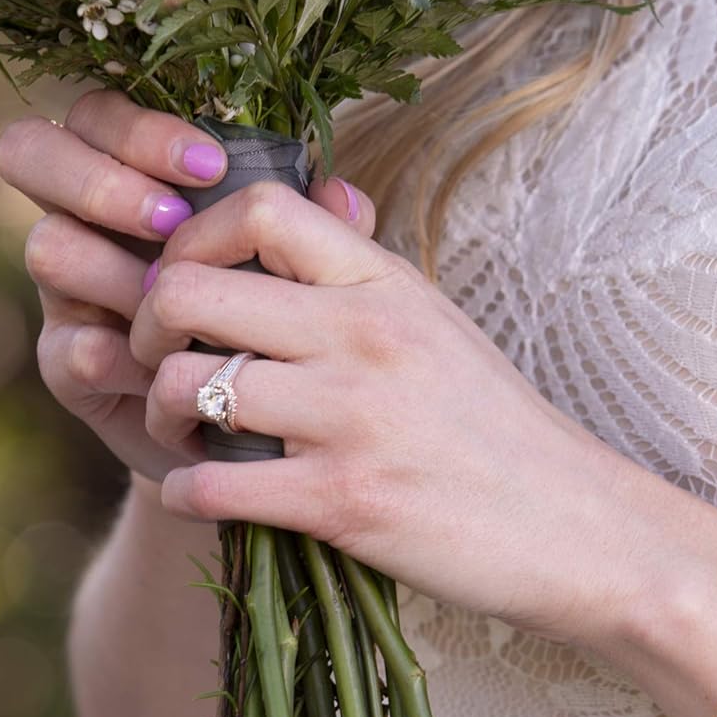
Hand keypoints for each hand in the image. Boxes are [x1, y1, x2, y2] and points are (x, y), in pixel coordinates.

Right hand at [0, 91, 371, 484]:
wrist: (262, 420)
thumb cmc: (283, 318)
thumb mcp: (308, 264)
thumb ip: (322, 223)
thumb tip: (340, 192)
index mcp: (141, 177)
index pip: (100, 116)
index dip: (139, 128)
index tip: (210, 164)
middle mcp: (91, 222)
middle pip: (30, 152)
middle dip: (102, 180)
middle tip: (170, 220)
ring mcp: (71, 291)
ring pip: (49, 246)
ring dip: (116, 270)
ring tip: (175, 299)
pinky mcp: (69, 365)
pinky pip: (66, 346)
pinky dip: (117, 352)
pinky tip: (162, 366)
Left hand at [133, 178, 675, 646]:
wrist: (570, 522)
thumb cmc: (494, 423)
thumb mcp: (436, 320)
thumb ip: (364, 267)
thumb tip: (320, 195)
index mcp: (385, 283)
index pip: (259, 207)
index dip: (192, 234)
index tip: (187, 278)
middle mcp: (364, 334)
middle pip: (187, 290)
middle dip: (146, 328)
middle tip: (163, 361)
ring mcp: (351, 417)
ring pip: (186, 386)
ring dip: (163, 417)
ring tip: (191, 435)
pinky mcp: (342, 501)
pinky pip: (208, 484)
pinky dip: (188, 492)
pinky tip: (214, 494)